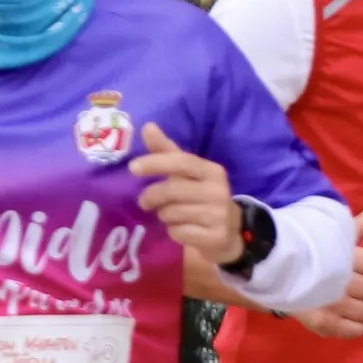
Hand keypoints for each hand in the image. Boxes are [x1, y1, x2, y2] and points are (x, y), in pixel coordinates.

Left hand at [127, 123, 243, 265]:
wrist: (229, 232)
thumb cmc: (202, 198)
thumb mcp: (187, 174)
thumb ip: (167, 152)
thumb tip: (147, 126)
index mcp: (212, 171)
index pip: (182, 161)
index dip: (156, 163)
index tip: (133, 168)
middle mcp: (219, 191)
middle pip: (172, 190)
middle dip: (152, 196)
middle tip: (144, 202)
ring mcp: (219, 215)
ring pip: (173, 213)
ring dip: (164, 215)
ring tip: (170, 215)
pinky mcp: (216, 237)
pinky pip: (179, 233)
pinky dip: (174, 232)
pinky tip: (182, 230)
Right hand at [294, 211, 362, 337]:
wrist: (273, 266)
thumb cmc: (312, 246)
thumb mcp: (339, 229)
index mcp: (348, 257)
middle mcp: (341, 281)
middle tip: (353, 284)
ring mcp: (332, 305)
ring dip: (362, 307)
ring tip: (347, 300)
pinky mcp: (323, 323)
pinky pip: (354, 331)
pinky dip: (354, 326)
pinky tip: (343, 315)